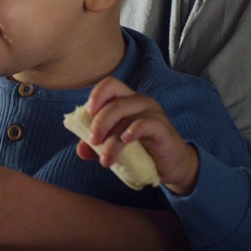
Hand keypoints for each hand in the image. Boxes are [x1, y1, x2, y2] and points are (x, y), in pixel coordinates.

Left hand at [75, 77, 199, 194]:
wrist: (170, 166)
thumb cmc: (141, 150)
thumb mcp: (115, 146)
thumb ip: (97, 145)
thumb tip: (80, 150)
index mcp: (127, 100)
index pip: (110, 85)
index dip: (97, 94)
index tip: (88, 112)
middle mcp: (140, 102)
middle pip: (116, 101)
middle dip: (100, 122)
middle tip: (93, 141)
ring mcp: (154, 113)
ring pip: (128, 116)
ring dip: (112, 139)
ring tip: (106, 159)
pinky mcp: (163, 128)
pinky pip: (146, 124)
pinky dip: (133, 131)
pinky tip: (126, 140)